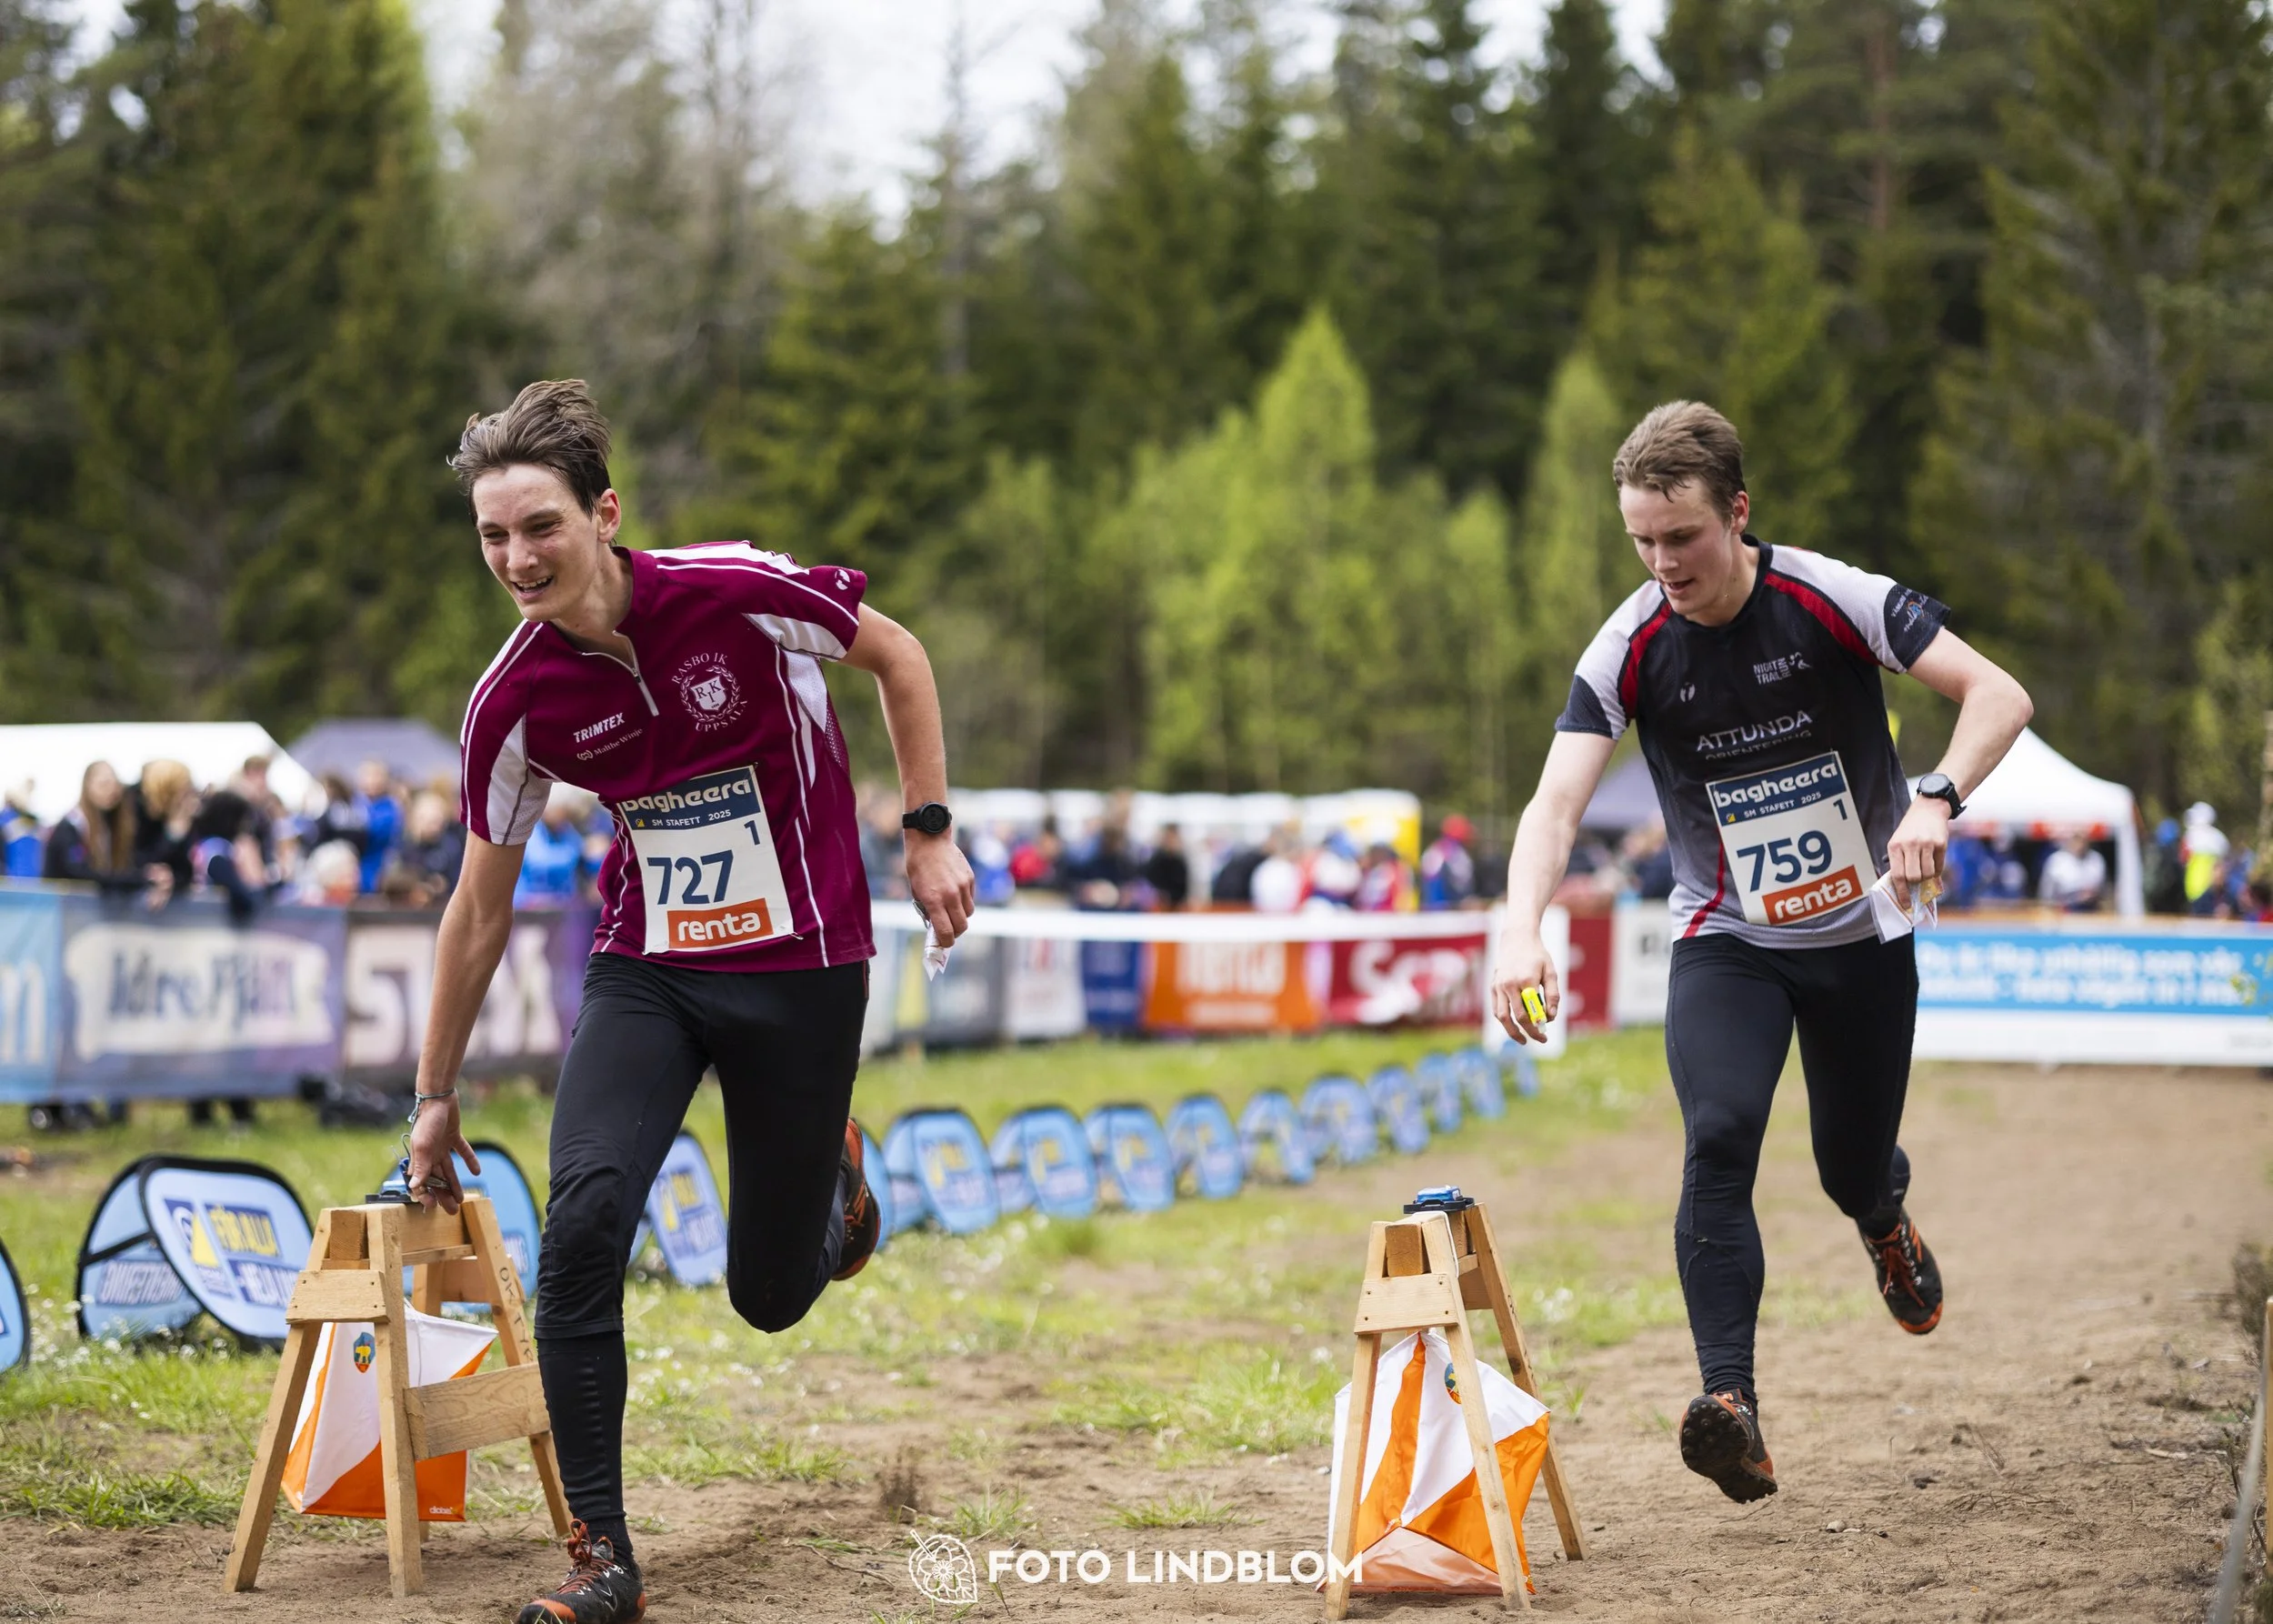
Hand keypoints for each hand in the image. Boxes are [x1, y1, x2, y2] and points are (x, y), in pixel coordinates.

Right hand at [406, 1093, 479, 1213]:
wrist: (439, 1097)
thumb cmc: (428, 1120)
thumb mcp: (424, 1145)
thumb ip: (420, 1166)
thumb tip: (415, 1186)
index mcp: (420, 1158)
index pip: (421, 1183)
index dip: (426, 1195)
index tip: (433, 1207)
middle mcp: (430, 1154)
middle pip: (437, 1180)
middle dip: (443, 1195)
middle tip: (452, 1210)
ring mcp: (442, 1146)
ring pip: (449, 1170)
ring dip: (454, 1184)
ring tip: (461, 1199)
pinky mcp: (454, 1136)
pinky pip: (462, 1151)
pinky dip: (469, 1161)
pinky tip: (476, 1172)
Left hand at [906, 832, 975, 944]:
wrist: (929, 839)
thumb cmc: (918, 865)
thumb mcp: (916, 890)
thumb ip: (927, 908)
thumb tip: (936, 924)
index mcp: (934, 900)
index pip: (946, 932)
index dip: (946, 942)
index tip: (944, 943)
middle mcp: (951, 895)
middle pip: (962, 926)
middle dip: (955, 932)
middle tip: (948, 930)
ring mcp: (963, 886)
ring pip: (969, 912)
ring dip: (961, 916)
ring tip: (951, 909)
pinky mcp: (970, 878)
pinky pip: (971, 897)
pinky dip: (964, 901)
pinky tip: (954, 893)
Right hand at [1490, 928, 1559, 1044]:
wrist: (1517, 938)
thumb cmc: (1537, 956)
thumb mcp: (1550, 972)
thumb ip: (1552, 994)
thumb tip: (1550, 1017)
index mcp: (1525, 980)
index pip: (1530, 1012)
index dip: (1537, 1027)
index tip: (1545, 1036)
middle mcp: (1509, 984)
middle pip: (1516, 1017)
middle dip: (1528, 1032)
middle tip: (1540, 1039)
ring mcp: (1498, 985)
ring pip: (1501, 1016)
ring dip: (1512, 1031)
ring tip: (1523, 1040)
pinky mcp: (1492, 986)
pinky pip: (1496, 1008)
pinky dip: (1504, 1020)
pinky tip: (1514, 1026)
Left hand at [1885, 798, 1951, 910]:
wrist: (1928, 809)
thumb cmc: (1910, 830)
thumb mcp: (1897, 842)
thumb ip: (1899, 862)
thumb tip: (1902, 888)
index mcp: (1895, 846)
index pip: (1897, 875)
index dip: (1901, 892)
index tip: (1905, 904)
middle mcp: (1910, 845)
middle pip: (1913, 877)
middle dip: (1915, 884)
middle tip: (1916, 881)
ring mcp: (1926, 844)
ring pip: (1927, 874)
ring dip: (1927, 877)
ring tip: (1924, 868)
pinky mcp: (1941, 844)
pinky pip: (1939, 867)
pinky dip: (1936, 870)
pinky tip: (1933, 863)